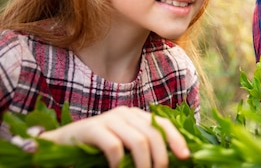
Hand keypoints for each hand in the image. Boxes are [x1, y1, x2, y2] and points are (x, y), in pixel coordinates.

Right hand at [39, 106, 189, 167]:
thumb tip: (167, 162)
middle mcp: (125, 114)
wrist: (59, 146)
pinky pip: (114, 146)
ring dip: (143, 164)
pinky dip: (119, 163)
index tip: (185, 157)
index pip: (163, 125)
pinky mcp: (92, 128)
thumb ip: (142, 150)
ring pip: (138, 140)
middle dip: (161, 157)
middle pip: (153, 133)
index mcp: (136, 117)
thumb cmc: (95, 152)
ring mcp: (108, 119)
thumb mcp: (123, 148)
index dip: (176, 140)